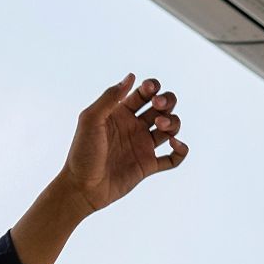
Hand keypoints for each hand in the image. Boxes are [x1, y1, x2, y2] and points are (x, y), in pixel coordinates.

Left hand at [56, 74, 187, 212]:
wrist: (82, 187)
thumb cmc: (82, 152)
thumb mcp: (91, 120)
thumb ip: (110, 97)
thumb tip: (131, 76)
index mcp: (119, 112)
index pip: (143, 93)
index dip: (152, 87)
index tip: (150, 89)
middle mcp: (133, 127)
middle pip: (162, 107)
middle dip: (167, 101)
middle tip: (157, 106)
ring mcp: (142, 146)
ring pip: (170, 128)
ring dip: (173, 122)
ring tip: (161, 125)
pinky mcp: (148, 165)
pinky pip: (173, 158)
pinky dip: (181, 150)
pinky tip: (175, 144)